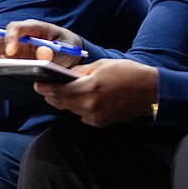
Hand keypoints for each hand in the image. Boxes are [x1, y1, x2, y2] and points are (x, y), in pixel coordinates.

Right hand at [0, 19, 81, 67]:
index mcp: (35, 28)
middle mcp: (21, 35)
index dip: (12, 38)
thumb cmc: (67, 49)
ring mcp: (14, 45)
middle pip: (2, 38)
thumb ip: (56, 53)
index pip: (19, 28)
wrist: (69, 53)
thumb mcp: (66, 51)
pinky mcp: (10, 56)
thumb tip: (43, 54)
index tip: (11, 52)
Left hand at [34, 59, 158, 127]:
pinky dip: (79, 109)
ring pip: (71, 110)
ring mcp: (96, 116)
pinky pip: (83, 116)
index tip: (37, 85)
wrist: (151, 92)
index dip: (45, 88)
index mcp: (90, 87)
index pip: (59, 91)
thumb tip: (65, 76)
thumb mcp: (102, 65)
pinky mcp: (101, 123)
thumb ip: (81, 72)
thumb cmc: (127, 73)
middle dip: (52, 96)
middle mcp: (90, 105)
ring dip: (65, 102)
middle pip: (62, 103)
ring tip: (61, 93)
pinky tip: (82, 101)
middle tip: (45, 89)